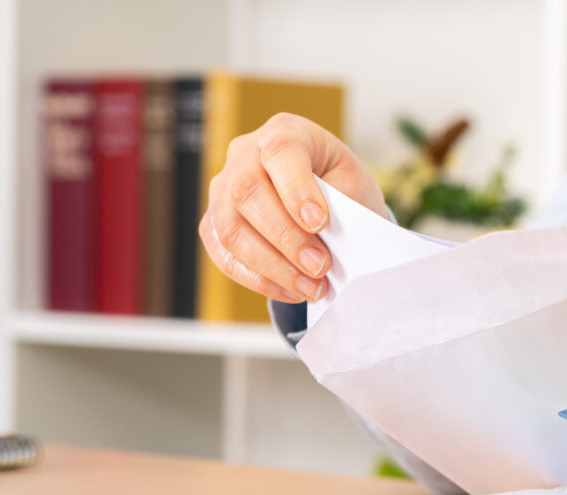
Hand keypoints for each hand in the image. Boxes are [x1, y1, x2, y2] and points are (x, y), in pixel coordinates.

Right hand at [199, 113, 388, 302]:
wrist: (327, 199)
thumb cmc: (342, 187)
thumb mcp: (352, 184)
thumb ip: (340, 204)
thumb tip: (327, 242)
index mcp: (286, 132)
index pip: (282, 152)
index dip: (297, 189)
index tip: (320, 222)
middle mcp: (245, 154)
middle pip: (247, 193)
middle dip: (287, 238)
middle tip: (320, 267)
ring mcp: (222, 188)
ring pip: (231, 230)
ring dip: (273, 267)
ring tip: (311, 287)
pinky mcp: (214, 223)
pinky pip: (224, 255)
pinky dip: (259, 279)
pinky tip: (291, 290)